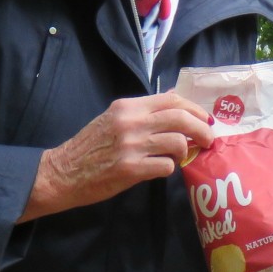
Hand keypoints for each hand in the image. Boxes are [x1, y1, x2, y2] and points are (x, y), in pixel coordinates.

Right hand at [19, 92, 213, 221]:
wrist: (63, 171)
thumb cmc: (91, 146)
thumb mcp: (114, 118)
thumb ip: (142, 112)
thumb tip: (175, 103)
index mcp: (128, 107)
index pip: (172, 100)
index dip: (194, 109)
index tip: (204, 119)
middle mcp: (131, 122)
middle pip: (180, 118)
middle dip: (202, 128)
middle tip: (208, 139)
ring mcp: (131, 146)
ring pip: (177, 142)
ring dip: (186, 151)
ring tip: (182, 156)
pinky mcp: (130, 169)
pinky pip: (165, 167)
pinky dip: (170, 168)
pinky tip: (162, 169)